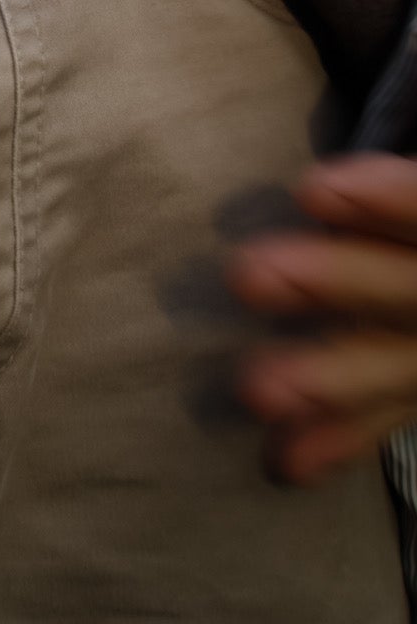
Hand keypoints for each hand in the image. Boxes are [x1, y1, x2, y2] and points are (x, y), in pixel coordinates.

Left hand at [227, 153, 416, 482]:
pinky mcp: (416, 390)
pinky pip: (387, 417)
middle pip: (408, 289)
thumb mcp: (409, 192)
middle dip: (338, 283)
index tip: (310, 190)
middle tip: (246, 275)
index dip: (388, 199)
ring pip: (400, 367)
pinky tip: (289, 461)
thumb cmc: (403, 213)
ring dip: (330, 380)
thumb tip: (304, 185)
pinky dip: (342, 439)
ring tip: (257, 389)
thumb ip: (383, 191)